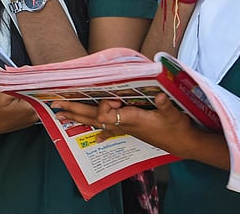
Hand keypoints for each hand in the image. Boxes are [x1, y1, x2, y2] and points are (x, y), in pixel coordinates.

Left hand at [53, 96, 196, 153]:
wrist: (183, 143)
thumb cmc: (177, 127)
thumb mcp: (172, 114)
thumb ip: (163, 105)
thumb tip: (159, 96)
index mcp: (130, 119)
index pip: (106, 114)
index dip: (103, 107)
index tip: (111, 99)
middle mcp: (123, 124)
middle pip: (93, 117)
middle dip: (74, 110)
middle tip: (55, 105)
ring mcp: (125, 127)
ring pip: (96, 122)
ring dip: (78, 118)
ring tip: (61, 116)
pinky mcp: (129, 129)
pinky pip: (108, 128)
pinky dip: (98, 129)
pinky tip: (93, 136)